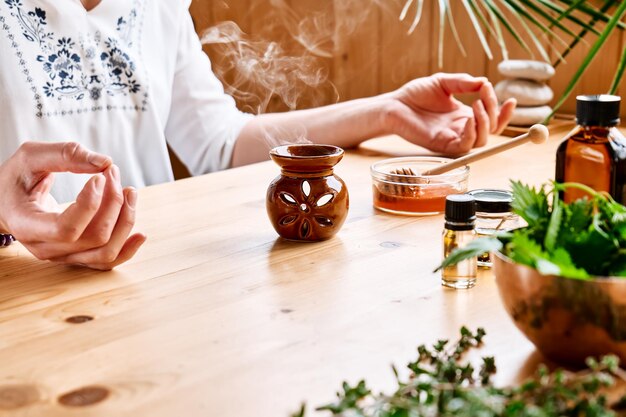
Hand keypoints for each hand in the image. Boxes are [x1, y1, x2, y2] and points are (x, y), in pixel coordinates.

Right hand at [0, 142, 145, 269]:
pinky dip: (127, 249)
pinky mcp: (77, 256)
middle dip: (113, 203)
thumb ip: (65, 155)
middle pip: (94, 237)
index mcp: (27, 225)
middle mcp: (45, 248)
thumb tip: (104, 162)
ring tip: (131, 192)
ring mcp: (63, 256)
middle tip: (113, 173)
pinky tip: (141, 234)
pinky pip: (107, 262)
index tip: (101, 176)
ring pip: (105, 252)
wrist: (7, 202)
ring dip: (125, 221)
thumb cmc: (16, 179)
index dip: (91, 203)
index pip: (67, 228)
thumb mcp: (30, 157)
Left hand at [386, 73, 516, 153]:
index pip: (491, 120)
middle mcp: (461, 129)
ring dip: (485, 123)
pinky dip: (471, 133)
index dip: (504, 113)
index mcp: (465, 115)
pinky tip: (469, 119)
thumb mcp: (444, 82)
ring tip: (478, 105)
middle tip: (486, 95)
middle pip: (491, 130)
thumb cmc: (415, 94)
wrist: (394, 104)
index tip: (511, 99)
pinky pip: (464, 146)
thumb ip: (464, 82)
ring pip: (481, 141)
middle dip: (495, 113)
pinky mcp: (441, 145)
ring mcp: (452, 138)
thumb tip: (484, 82)